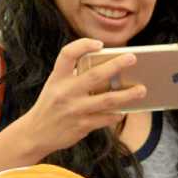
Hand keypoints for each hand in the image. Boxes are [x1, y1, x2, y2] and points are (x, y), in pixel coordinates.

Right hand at [23, 37, 146, 155]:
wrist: (36, 133)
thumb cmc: (51, 105)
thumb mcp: (55, 86)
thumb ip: (73, 77)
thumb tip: (107, 71)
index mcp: (57, 78)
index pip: (67, 54)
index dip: (83, 45)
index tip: (99, 44)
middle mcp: (65, 92)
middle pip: (95, 75)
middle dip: (116, 65)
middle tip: (133, 58)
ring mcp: (74, 109)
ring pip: (108, 100)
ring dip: (128, 95)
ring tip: (141, 90)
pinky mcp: (82, 125)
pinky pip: (106, 118)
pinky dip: (117, 115)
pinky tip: (124, 112)